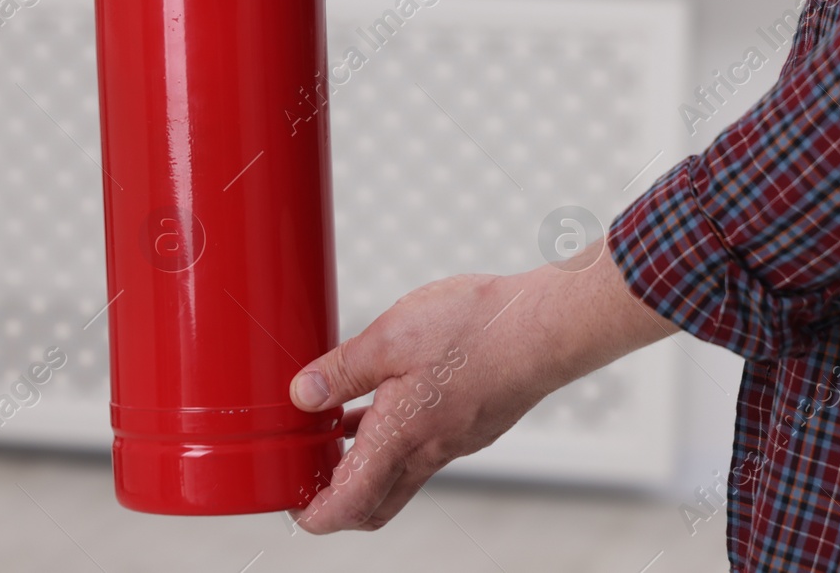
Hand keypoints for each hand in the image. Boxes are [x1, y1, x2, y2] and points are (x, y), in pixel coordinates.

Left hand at [288, 245, 676, 532]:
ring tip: (336, 431)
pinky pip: (424, 448)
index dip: (316, 515)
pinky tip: (386, 399)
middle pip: (375, 504)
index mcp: (401, 438)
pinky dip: (395, 439)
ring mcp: (455, 441)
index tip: (293, 506)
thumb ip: (342, 370)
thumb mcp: (390, 337)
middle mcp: (430, 452)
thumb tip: (302, 396)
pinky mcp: (473, 424)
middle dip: (338, 504)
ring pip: (400, 475)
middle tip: (310, 476)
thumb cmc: (475, 329)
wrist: (545, 325)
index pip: (349, 504)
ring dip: (365, 465)